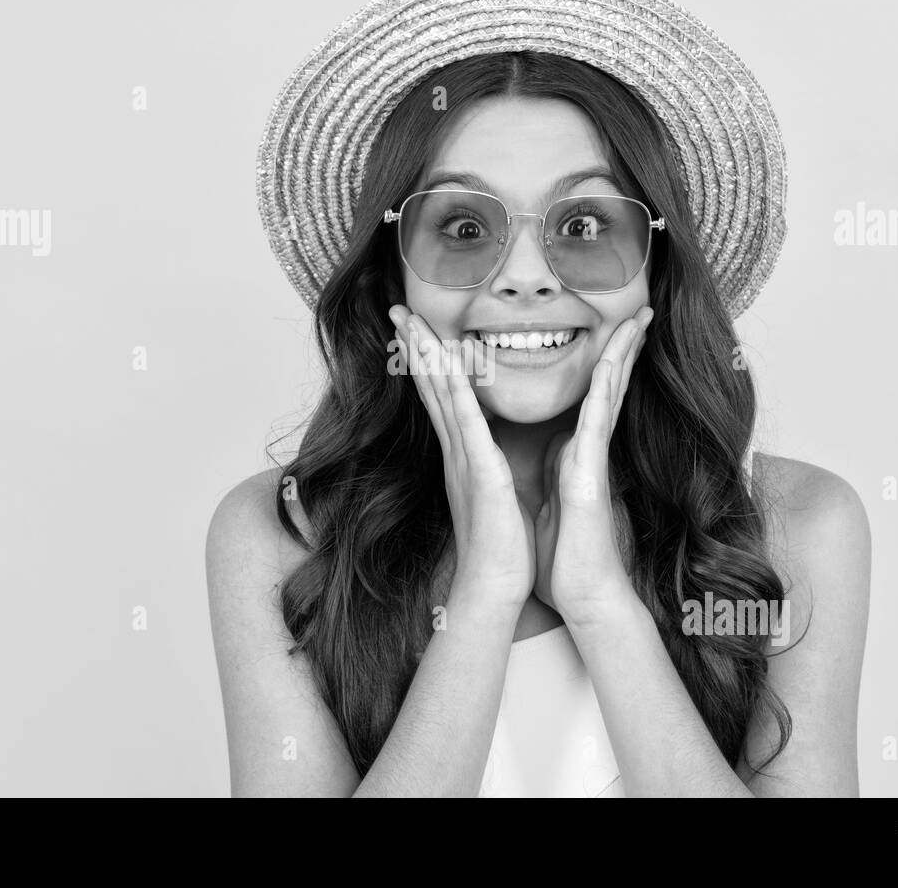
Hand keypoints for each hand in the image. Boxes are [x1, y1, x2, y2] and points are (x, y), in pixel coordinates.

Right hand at [388, 305, 534, 609]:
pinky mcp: (480, 472)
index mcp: (461, 455)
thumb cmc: (498, 547)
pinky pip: (466, 423)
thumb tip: (483, 454)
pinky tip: (447, 364)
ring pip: (442, 397)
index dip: (425, 361)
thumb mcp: (490, 495)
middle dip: (414, 346)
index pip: (440, 397)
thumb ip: (483, 468)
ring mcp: (464, 460)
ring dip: (425, 356)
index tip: (414, 329)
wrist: (494, 587)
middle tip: (399, 310)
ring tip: (410, 322)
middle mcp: (455, 452)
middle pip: (431, 388)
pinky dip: (457, 390)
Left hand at [533, 307, 653, 624]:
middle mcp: (589, 447)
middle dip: (624, 346)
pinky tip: (613, 364)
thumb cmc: (565, 554)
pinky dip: (607, 389)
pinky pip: (599, 420)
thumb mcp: (554, 498)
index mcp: (577, 451)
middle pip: (609, 384)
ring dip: (622, 354)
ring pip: (610, 392)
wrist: (579, 592)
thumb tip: (556, 453)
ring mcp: (594, 456)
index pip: (594, 395)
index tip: (616, 331)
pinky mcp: (590, 470)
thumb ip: (558, 470)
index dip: (606, 361)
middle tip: (642, 310)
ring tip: (639, 318)